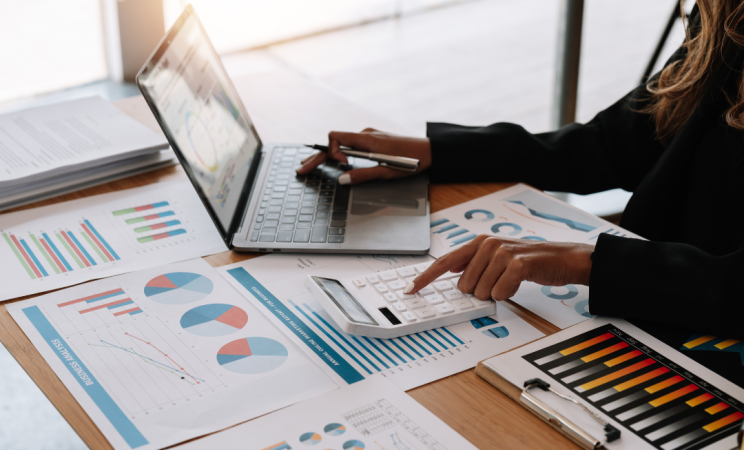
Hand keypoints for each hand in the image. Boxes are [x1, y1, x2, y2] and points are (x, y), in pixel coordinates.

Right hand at [296, 128, 431, 184]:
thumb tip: (342, 180)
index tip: (342, 166)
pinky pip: (350, 144)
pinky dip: (338, 152)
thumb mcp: (387, 172)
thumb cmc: (412, 161)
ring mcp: (369, 136)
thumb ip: (363, 175)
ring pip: (341, 143)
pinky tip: (333, 161)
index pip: (336, 137)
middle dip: (317, 156)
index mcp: (367, 140)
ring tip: (310, 165)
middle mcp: (365, 135)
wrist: (431, 151)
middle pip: (334, 143)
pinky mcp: (373, 140)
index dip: (332, 152)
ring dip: (326, 154)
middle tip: (302, 169)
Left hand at [404, 235, 593, 300]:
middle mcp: (487, 244)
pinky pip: (499, 293)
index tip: (410, 288)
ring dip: (496, 293)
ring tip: (510, 280)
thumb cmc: (527, 261)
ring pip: (481, 292)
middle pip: (464, 285)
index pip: (444, 262)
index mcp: (478, 243)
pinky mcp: (517, 264)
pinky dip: (508, 294)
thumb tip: (450, 269)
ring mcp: (502, 253)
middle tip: (499, 281)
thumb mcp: (496, 257)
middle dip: (480, 291)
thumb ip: (472, 262)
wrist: (560, 259)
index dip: (426, 277)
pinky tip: (518, 283)